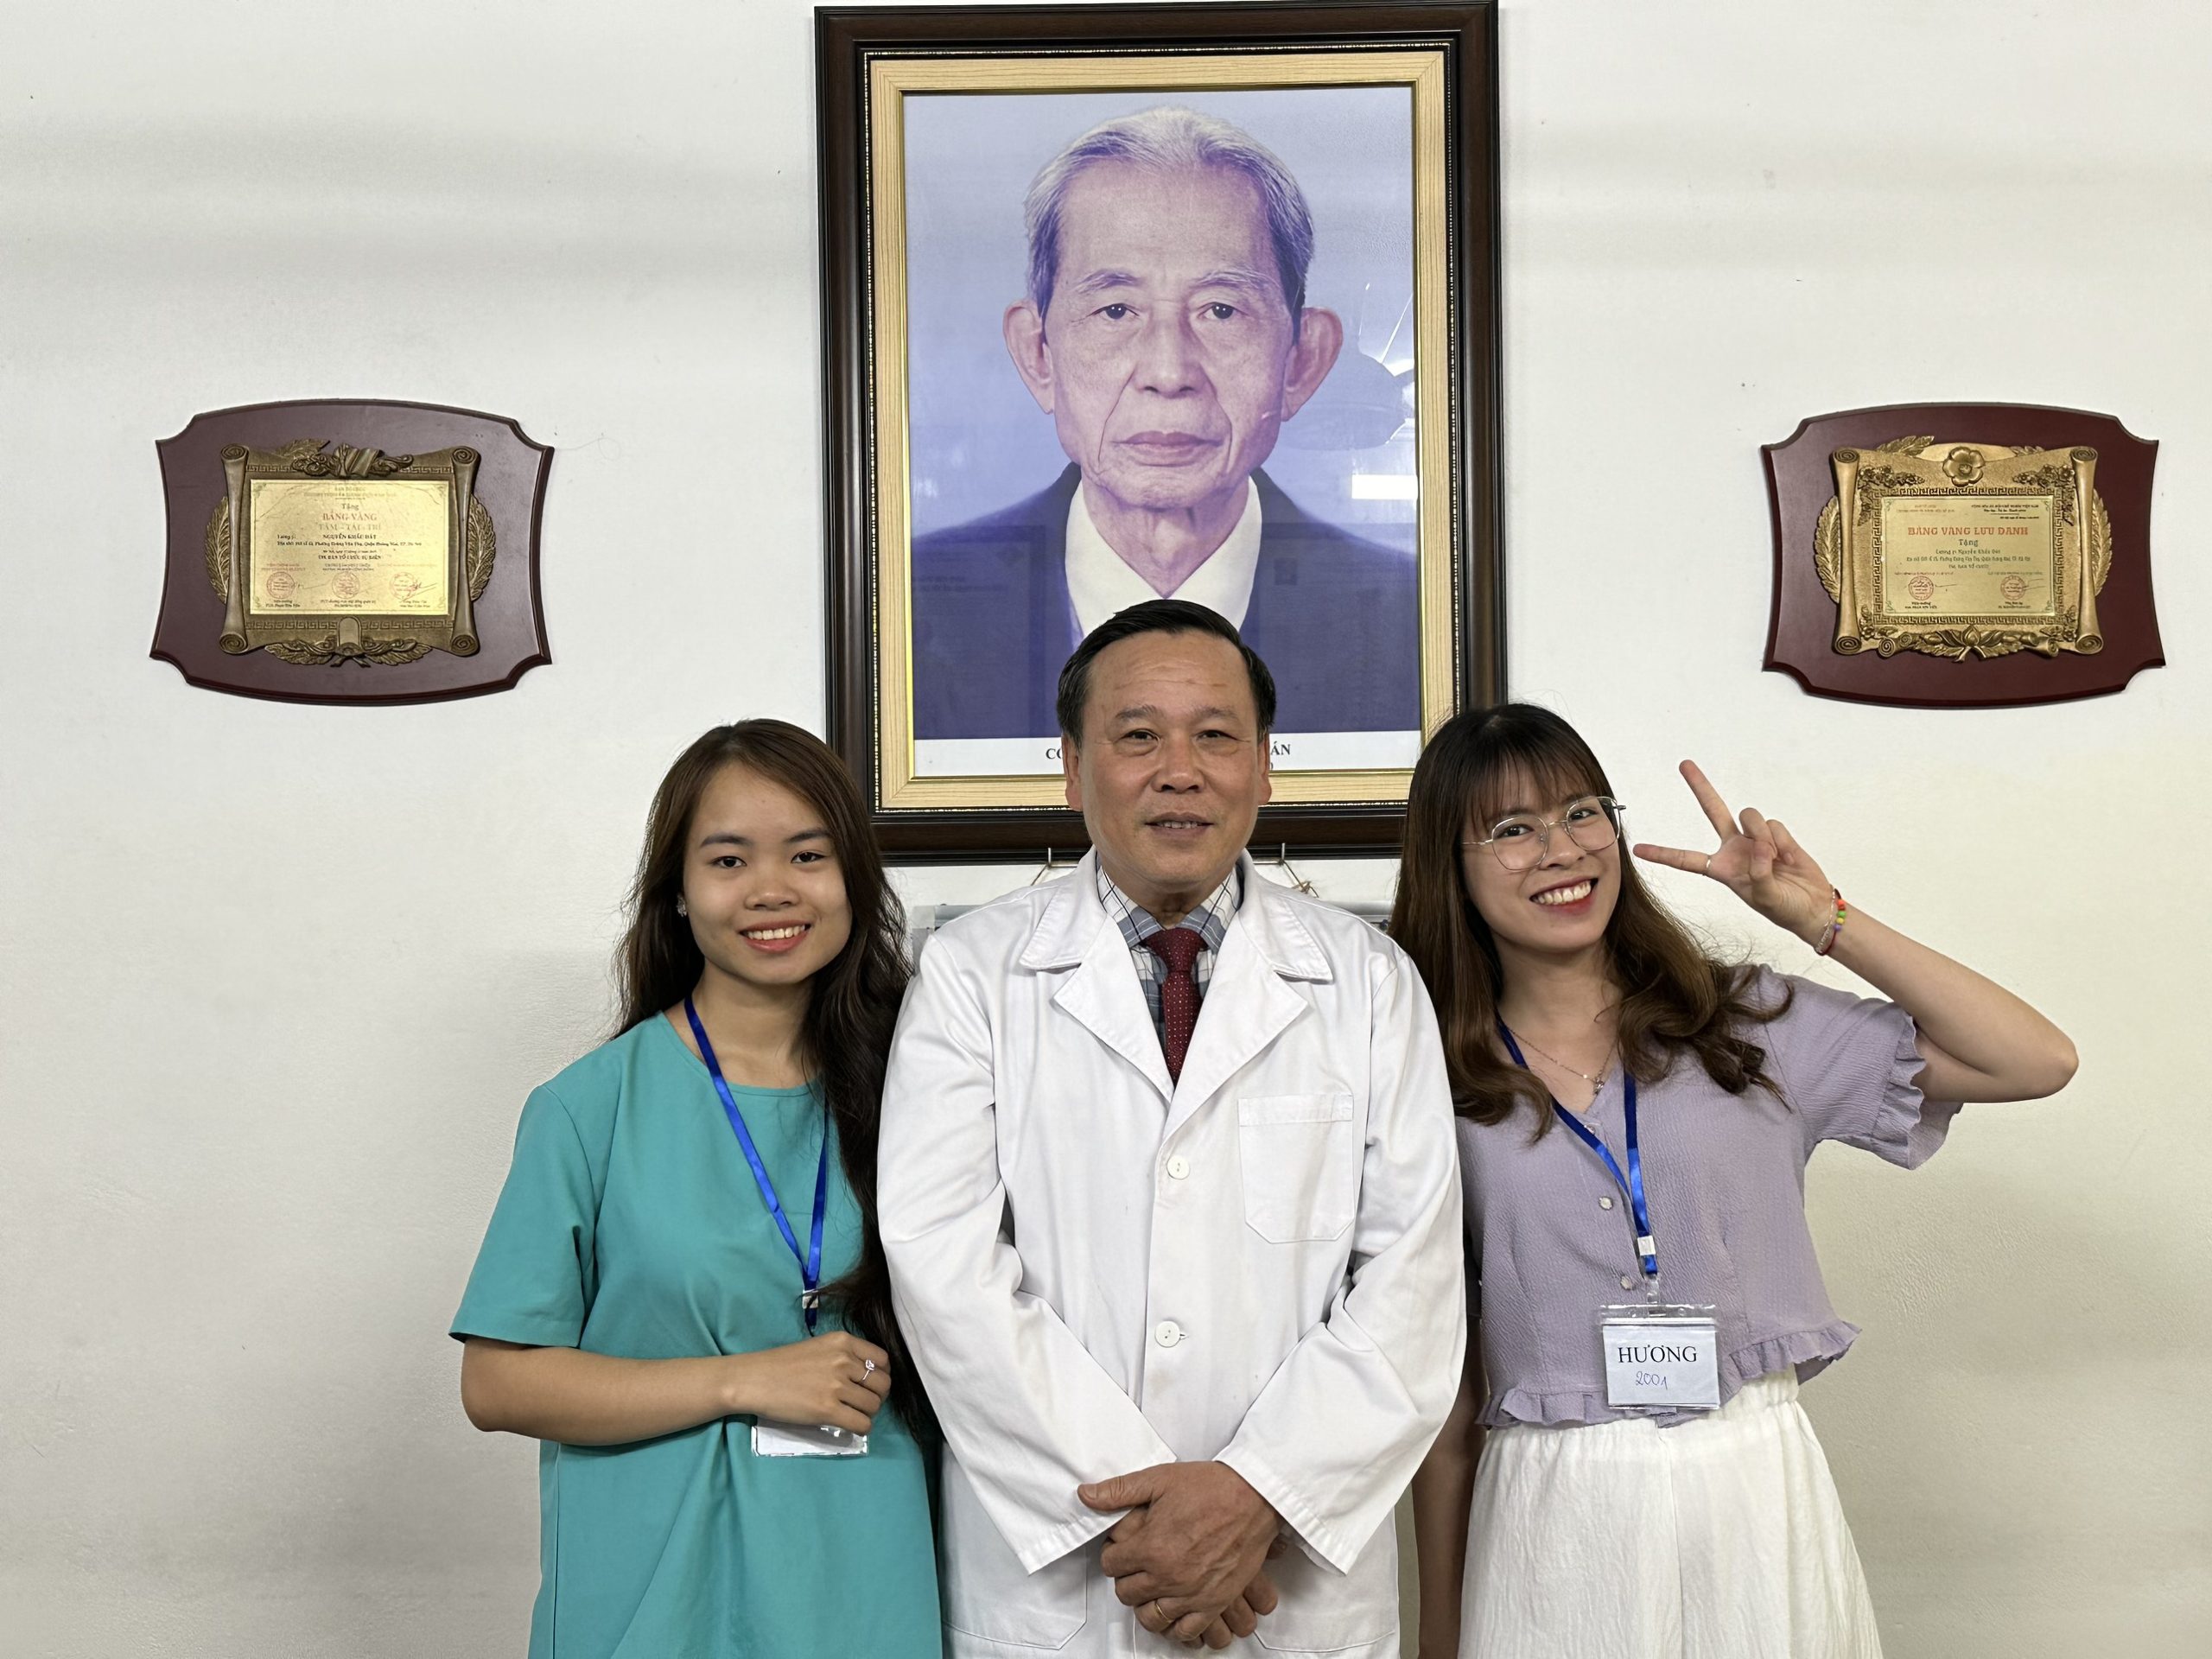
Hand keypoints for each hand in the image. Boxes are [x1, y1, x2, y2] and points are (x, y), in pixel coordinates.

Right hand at [727, 1331, 889, 1433]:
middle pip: (882, 1384)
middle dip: (877, 1396)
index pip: (882, 1360)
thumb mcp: (818, 1347)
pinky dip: (861, 1428)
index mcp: (843, 1342)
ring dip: (867, 1413)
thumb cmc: (781, 1364)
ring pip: (873, 1405)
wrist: (754, 1379)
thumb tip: (867, 1377)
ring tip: (853, 1414)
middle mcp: (844, 1360)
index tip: (871, 1385)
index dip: (881, 1375)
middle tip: (863, 1403)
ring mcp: (836, 1386)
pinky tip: (850, 1426)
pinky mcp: (828, 1410)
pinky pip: (861, 1424)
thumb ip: (843, 1356)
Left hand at [1079, 1461, 1279, 1643]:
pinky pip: (1186, 1631)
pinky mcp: (1215, 1602)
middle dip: (1126, 1578)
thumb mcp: (1159, 1479)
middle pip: (1127, 1593)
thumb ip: (1119, 1491)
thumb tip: (1085, 1495)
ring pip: (1151, 1618)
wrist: (1254, 1496)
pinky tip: (1173, 1612)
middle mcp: (1168, 1577)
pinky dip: (1175, 1627)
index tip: (1121, 1548)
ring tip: (1151, 1589)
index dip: (1112, 1554)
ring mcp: (1192, 1594)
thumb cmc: (1211, 1486)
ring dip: (1145, 1605)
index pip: (1111, 1565)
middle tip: (1135, 1566)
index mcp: (1151, 1547)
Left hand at [1632, 760, 1835, 944]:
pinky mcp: (1776, 834)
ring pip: (1750, 817)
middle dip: (1701, 786)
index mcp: (1721, 869)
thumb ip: (1758, 872)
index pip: (1687, 860)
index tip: (1637, 850)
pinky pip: (1774, 825)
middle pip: (1714, 810)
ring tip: (1775, 860)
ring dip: (1763, 835)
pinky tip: (1789, 858)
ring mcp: (1754, 838)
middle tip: (1685, 764)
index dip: (1663, 854)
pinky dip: (1783, 842)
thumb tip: (1759, 846)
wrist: (1812, 905)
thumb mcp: (1765, 897)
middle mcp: (1734, 849)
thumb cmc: (1783, 908)